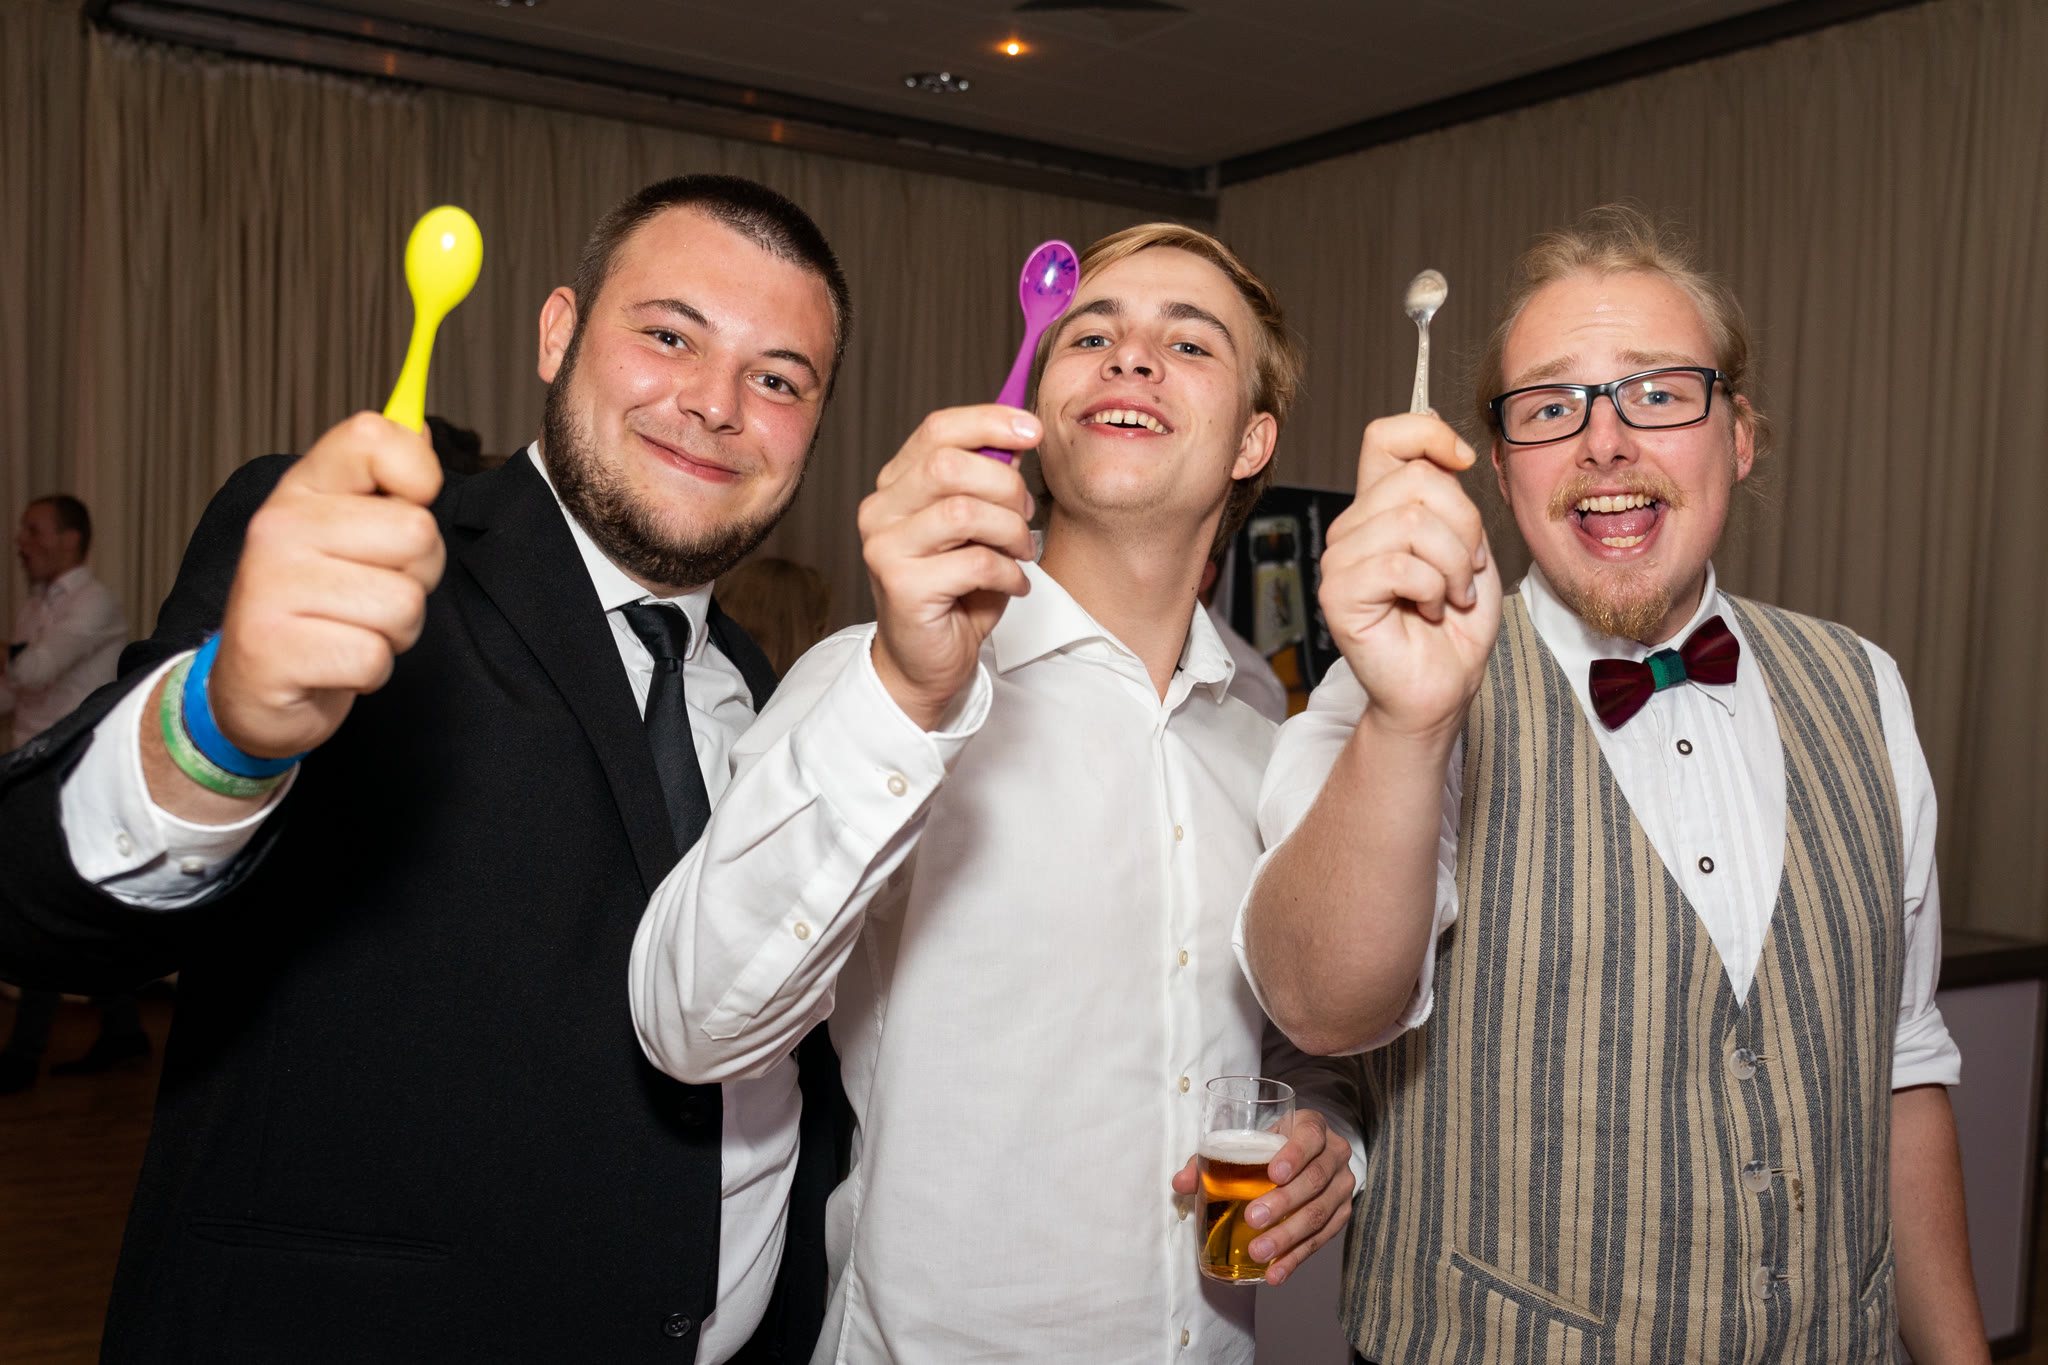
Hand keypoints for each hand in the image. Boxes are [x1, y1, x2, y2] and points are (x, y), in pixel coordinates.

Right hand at [208, 412, 445, 757]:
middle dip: (417, 576)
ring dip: (396, 631)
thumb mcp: (347, 532)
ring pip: (403, 603)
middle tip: (375, 592)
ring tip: (355, 628)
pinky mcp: (272, 649)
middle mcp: (278, 527)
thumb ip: (383, 483)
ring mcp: (269, 585)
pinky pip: (374, 657)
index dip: (418, 474)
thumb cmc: (320, 605)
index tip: (409, 506)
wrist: (257, 686)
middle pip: (416, 533)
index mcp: (302, 488)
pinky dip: (370, 672)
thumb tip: (418, 429)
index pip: (372, 439)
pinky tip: (336, 663)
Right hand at [860, 405, 1037, 729]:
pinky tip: (1013, 585)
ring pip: (964, 510)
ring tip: (1021, 554)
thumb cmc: (956, 591)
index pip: (937, 430)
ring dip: (1011, 532)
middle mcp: (880, 509)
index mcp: (897, 484)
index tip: (1032, 429)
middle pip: (949, 464)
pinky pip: (974, 562)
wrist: (926, 660)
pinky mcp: (901, 585)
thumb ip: (987, 482)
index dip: (988, 421)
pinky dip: (1008, 573)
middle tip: (1026, 517)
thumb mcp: (977, 526)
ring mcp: (884, 547)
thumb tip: (1020, 437)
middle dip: (1006, 487)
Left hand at [1172, 1109, 1354, 1286]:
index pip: (1309, 1137)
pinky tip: (1275, 1272)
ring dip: (1288, 1236)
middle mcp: (1334, 1154)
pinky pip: (1322, 1239)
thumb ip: (1212, 1159)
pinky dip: (1296, 1258)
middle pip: (1314, 1180)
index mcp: (1312, 1126)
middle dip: (1283, 1202)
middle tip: (1253, 1218)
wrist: (1308, 1156)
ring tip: (1259, 1252)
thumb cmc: (1272, 1147)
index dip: (1294, 1155)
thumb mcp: (1250, 1142)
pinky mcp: (1342, 1214)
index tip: (1273, 1174)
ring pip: (1320, 1213)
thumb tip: (1180, 1183)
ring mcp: (1342, 1186)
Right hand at [1318, 413, 1501, 740]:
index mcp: (1381, 507)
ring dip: (1453, 566)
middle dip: (1465, 527)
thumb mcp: (1468, 546)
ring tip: (1450, 595)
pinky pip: (1399, 565)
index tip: (1463, 461)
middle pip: (1417, 480)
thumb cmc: (1455, 625)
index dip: (1428, 433)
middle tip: (1466, 571)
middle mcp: (1354, 527)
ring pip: (1413, 523)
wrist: (1443, 686)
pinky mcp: (1338, 595)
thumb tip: (1448, 450)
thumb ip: (1452, 499)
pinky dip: (1433, 589)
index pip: (1387, 437)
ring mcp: (1341, 560)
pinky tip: (1429, 610)